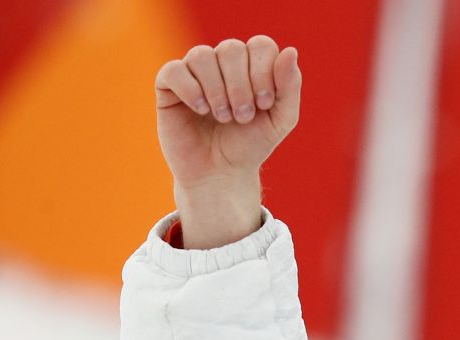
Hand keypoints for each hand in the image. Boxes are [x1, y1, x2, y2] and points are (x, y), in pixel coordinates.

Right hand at [154, 37, 301, 246]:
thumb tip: (291, 50)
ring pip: (202, 55)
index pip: (260, 45)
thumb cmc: (250, 145)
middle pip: (231, 49)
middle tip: (243, 116)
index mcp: (251, 65)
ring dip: (217, 90)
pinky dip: (191, 90)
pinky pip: (174, 70)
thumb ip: (290, 87)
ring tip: (224, 118)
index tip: (264, 105)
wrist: (220, 174)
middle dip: (241, 86)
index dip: (264, 72)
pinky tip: (201, 110)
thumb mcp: (279, 121)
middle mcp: (222, 63)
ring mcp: (194, 71)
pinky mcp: (168, 85)